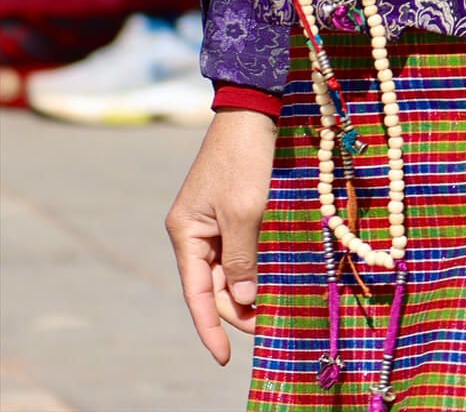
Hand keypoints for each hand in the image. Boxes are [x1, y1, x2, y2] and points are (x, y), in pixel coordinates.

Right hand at [165, 109, 275, 364]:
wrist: (255, 108)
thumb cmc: (246, 158)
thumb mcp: (245, 212)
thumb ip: (242, 260)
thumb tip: (243, 301)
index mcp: (186, 232)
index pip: (197, 293)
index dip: (210, 328)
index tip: (224, 359)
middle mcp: (195, 229)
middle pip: (214, 284)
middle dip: (238, 307)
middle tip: (270, 324)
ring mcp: (213, 219)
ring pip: (230, 268)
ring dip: (250, 286)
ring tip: (277, 303)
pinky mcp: (233, 209)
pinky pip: (241, 248)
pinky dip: (256, 265)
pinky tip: (275, 276)